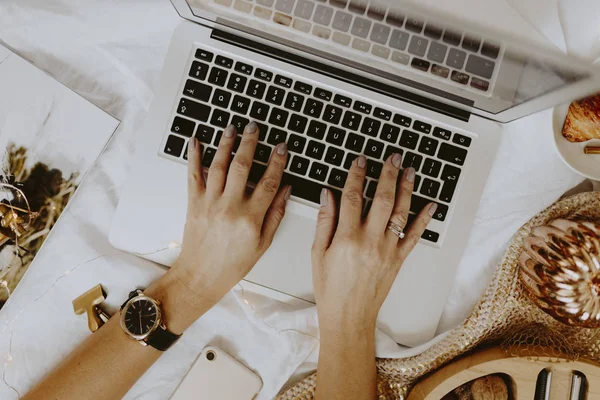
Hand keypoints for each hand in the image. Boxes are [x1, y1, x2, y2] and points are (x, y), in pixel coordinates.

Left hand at [172, 122, 289, 308]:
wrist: (201, 276)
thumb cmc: (232, 264)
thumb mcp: (263, 243)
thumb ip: (275, 214)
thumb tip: (286, 190)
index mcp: (251, 218)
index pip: (268, 182)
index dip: (277, 162)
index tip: (282, 147)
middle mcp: (230, 207)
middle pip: (242, 167)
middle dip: (250, 143)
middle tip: (255, 127)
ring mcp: (210, 203)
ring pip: (218, 166)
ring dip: (226, 144)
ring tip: (232, 128)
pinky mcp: (194, 203)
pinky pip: (193, 175)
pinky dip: (194, 156)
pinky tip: (196, 141)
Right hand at [311, 154, 435, 334]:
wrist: (349, 316)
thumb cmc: (330, 288)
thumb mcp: (317, 253)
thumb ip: (324, 221)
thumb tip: (328, 195)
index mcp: (346, 238)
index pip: (353, 197)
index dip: (357, 175)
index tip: (360, 161)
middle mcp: (370, 241)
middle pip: (382, 200)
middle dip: (388, 175)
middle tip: (393, 158)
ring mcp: (387, 250)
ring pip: (401, 213)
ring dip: (407, 189)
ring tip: (410, 171)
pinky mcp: (398, 260)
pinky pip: (414, 236)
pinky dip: (424, 220)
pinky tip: (430, 205)